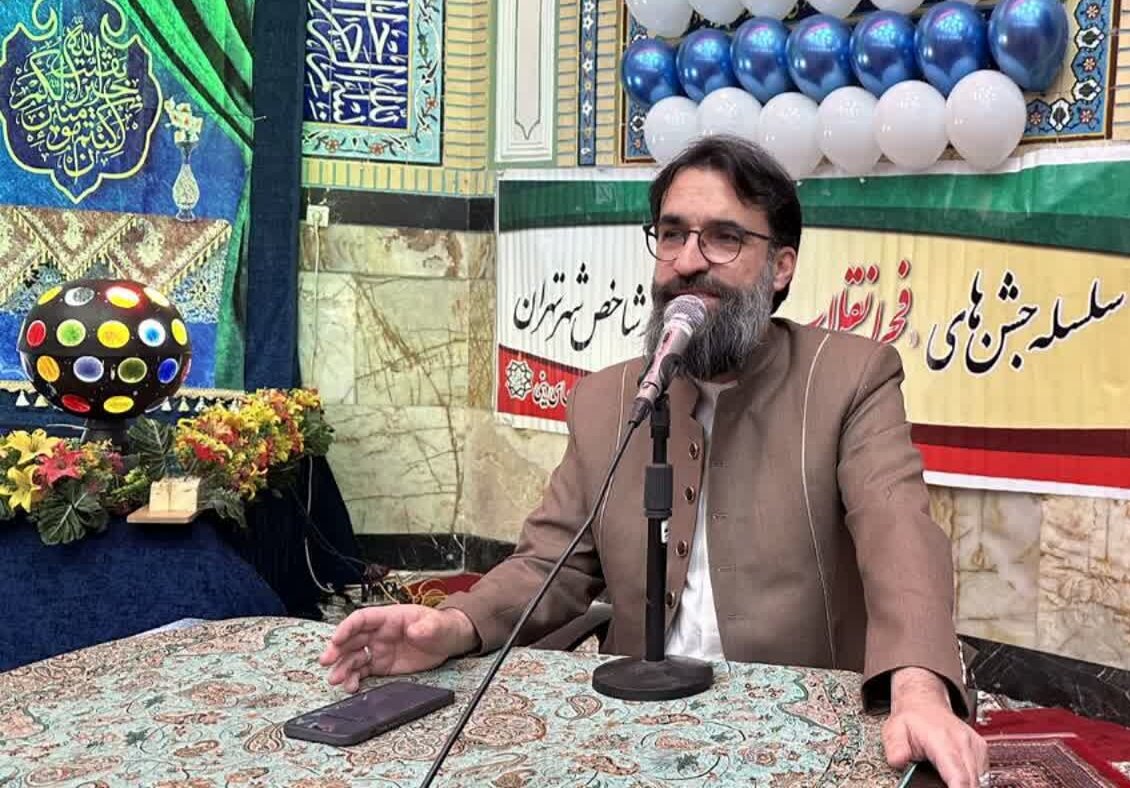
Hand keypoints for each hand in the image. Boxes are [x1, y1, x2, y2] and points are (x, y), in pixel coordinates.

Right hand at [318, 604, 478, 691]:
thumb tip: (415, 631)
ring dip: (342, 667)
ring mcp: (379, 650)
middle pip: (351, 639)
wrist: (448, 641)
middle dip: (337, 650)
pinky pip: (364, 671)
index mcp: (389, 618)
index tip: (336, 639)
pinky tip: (350, 686)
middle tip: (326, 662)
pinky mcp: (382, 665)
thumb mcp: (436, 624)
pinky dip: (354, 679)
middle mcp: (379, 633)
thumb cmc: (439, 626)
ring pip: (354, 657)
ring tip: (335, 680)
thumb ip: (426, 627)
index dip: (347, 628)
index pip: (361, 619)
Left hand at [883, 667, 988, 787]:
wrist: (923, 703)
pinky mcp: (980, 749)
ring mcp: (974, 745)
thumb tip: (898, 761)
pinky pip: (982, 771)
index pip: (958, 775)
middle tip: (940, 784)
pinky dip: (971, 778)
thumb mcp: (894, 730)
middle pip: (972, 781)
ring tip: (947, 780)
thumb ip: (895, 748)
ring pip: (979, 778)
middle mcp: (963, 741)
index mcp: (943, 740)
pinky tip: (957, 775)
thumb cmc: (911, 719)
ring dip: (966, 784)